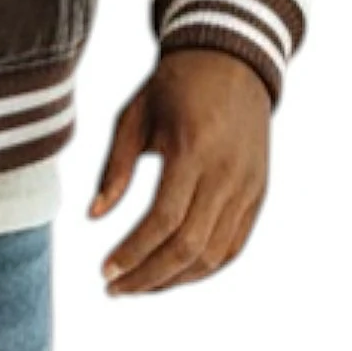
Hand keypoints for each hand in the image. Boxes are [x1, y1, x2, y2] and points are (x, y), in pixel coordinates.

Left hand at [88, 48, 271, 295]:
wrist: (232, 61)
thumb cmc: (174, 86)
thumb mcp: (135, 114)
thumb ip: (115, 166)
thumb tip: (93, 217)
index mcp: (193, 149)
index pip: (163, 220)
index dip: (133, 253)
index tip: (105, 271)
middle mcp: (227, 174)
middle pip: (189, 247)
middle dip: (149, 277)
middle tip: (115, 289)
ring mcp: (248, 187)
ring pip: (214, 255)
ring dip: (174, 280)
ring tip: (138, 286)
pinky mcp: (258, 194)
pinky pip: (233, 246)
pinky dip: (203, 268)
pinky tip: (173, 274)